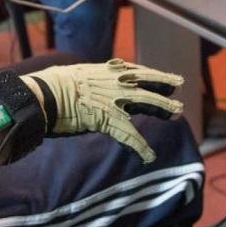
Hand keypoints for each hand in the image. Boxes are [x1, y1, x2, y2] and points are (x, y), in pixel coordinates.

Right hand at [22, 59, 183, 162]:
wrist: (46, 95)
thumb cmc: (55, 84)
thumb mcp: (77, 73)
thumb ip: (91, 76)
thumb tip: (90, 78)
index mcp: (107, 71)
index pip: (137, 70)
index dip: (154, 74)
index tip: (166, 76)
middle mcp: (116, 83)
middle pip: (148, 84)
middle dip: (165, 87)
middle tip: (179, 89)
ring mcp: (115, 101)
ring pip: (147, 102)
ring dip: (163, 108)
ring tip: (177, 114)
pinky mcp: (110, 120)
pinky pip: (130, 136)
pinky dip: (141, 147)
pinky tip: (150, 156)